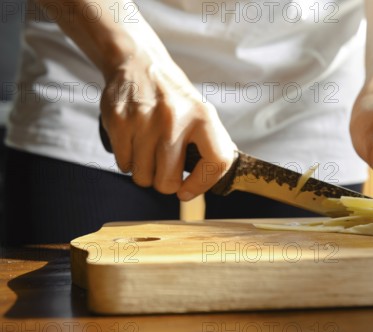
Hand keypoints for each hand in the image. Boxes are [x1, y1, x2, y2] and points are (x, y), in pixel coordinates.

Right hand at [100, 54, 236, 200]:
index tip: (188, 191)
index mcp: (203, 117)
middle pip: (167, 181)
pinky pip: (123, 164)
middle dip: (165, 183)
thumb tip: (213, 180)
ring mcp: (144, 120)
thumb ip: (211, 145)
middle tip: (164, 169)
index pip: (216, 162)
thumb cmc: (174, 98)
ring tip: (148, 151)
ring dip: (145, 172)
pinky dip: (128, 161)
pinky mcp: (119, 121)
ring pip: (142, 177)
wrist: (139, 63)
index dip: (202, 185)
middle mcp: (174, 119)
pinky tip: (134, 142)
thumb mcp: (201, 113)